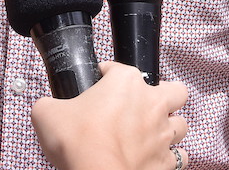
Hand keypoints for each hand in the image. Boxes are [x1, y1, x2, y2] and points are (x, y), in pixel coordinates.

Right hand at [31, 62, 188, 169]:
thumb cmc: (78, 143)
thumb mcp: (46, 114)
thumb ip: (48, 104)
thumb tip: (46, 108)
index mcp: (126, 82)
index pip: (118, 68)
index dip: (105, 76)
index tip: (96, 86)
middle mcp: (152, 103)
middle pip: (174, 91)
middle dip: (163, 95)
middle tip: (142, 105)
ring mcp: (163, 133)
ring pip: (182, 123)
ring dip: (169, 126)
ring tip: (151, 133)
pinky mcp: (167, 162)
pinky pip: (179, 156)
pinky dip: (169, 157)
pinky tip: (153, 157)